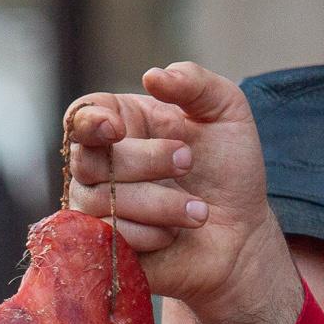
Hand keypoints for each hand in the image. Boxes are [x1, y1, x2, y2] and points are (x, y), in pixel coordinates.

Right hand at [64, 62, 303, 323]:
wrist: (242, 234)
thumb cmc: (229, 169)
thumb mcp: (226, 113)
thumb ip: (195, 83)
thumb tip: (153, 76)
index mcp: (122, 124)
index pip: (81, 117)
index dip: (90, 122)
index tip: (117, 129)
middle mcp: (100, 165)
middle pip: (88, 159)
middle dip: (144, 161)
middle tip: (189, 162)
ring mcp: (99, 208)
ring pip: (101, 202)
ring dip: (159, 204)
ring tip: (199, 210)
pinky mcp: (104, 248)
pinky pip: (110, 238)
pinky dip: (150, 234)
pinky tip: (174, 234)